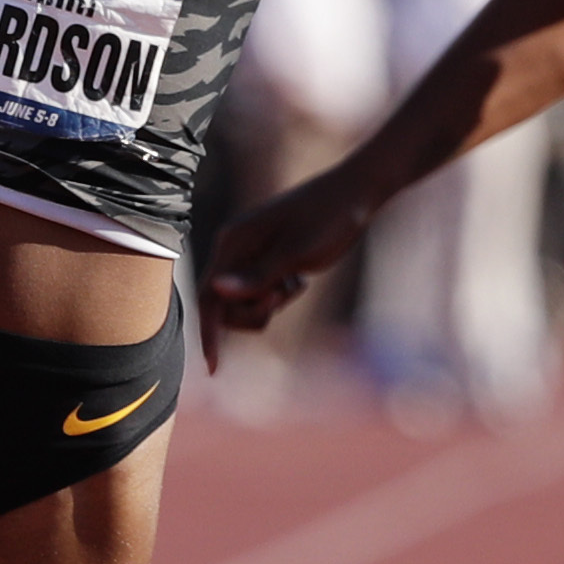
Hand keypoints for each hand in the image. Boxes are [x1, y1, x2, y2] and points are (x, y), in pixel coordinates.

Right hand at [201, 163, 382, 355]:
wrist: (356, 194)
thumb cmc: (328, 218)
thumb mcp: (296, 252)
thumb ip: (256, 276)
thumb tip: (215, 292)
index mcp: (234, 242)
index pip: (208, 296)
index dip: (208, 333)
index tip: (214, 369)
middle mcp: (236, 249)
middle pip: (224, 306)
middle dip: (252, 312)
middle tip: (283, 296)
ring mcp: (251, 256)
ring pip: (245, 303)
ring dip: (268, 306)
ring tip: (295, 285)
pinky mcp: (269, 262)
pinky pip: (263, 295)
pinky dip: (280, 298)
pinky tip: (300, 279)